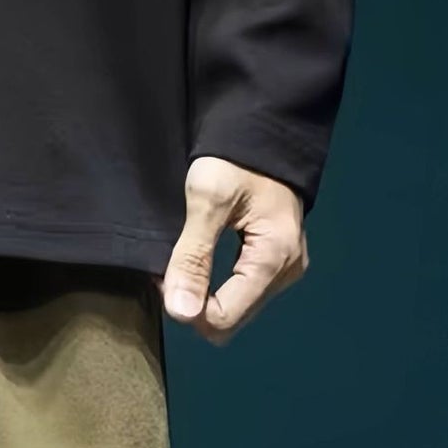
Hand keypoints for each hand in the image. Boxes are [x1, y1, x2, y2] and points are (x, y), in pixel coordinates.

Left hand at [158, 155, 307, 343]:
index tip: (162, 276)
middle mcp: (285, 271)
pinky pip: (242, 287)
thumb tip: (180, 312)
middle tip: (168, 267)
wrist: (260, 128)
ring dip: (205, 292)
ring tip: (181, 259)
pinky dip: (216, 281)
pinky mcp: (274, 258)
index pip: (225, 319)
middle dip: (196, 301)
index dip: (188, 306)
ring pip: (237, 305)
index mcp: (274, 260)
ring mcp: (283, 266)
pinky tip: (198, 257)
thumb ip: (194, 256)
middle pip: (232, 317)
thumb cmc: (234, 157)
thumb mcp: (207, 199)